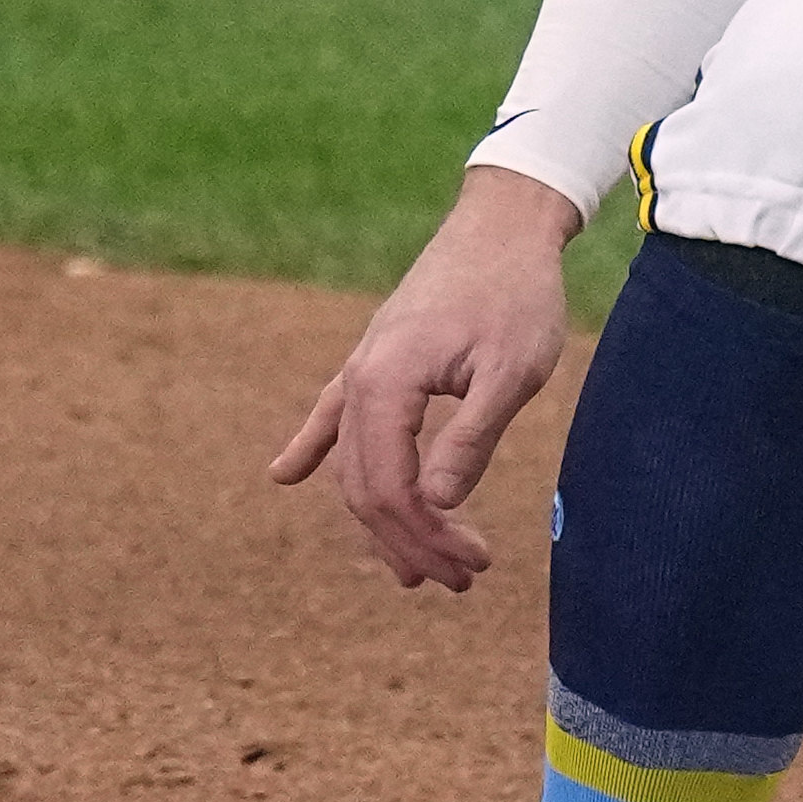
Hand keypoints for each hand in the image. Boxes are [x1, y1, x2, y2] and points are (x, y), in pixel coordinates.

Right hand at [269, 166, 580, 592]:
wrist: (504, 221)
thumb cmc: (518, 292)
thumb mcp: (512, 369)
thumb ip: (472, 436)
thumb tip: (437, 505)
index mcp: (387, 384)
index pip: (389, 489)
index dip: (424, 537)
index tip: (473, 565)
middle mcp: (361, 380)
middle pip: (366, 486)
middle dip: (408, 543)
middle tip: (461, 580)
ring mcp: (363, 367)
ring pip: (355, 462)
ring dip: (382, 518)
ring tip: (415, 566)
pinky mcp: (376, 356)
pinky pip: (334, 414)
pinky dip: (312, 448)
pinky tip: (284, 475)